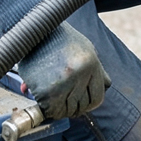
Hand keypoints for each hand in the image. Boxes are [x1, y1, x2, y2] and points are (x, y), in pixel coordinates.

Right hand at [0, 0, 110, 119]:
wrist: (35, 30)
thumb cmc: (59, 39)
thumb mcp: (86, 49)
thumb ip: (96, 70)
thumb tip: (105, 87)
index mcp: (92, 64)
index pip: (98, 97)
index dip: (88, 104)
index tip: (79, 105)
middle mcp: (81, 73)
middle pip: (82, 106)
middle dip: (72, 108)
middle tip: (62, 103)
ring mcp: (64, 82)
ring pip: (67, 110)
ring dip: (58, 109)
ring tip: (51, 99)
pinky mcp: (46, 89)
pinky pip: (51, 110)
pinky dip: (46, 109)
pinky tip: (42, 100)